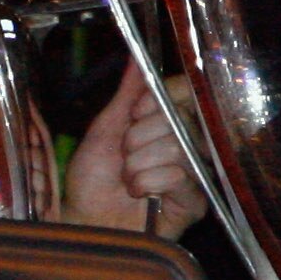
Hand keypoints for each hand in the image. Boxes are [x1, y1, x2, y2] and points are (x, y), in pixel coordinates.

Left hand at [62, 64, 206, 239]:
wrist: (85, 221)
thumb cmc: (92, 181)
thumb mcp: (105, 130)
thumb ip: (126, 95)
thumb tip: (136, 58)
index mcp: (167, 124)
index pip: (185, 92)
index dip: (158, 99)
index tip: (134, 114)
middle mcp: (187, 145)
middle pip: (179, 118)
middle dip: (138, 138)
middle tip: (124, 157)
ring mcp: (194, 174)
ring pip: (178, 147)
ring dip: (138, 164)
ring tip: (128, 179)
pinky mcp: (195, 202)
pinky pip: (179, 175)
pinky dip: (148, 182)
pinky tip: (139, 195)